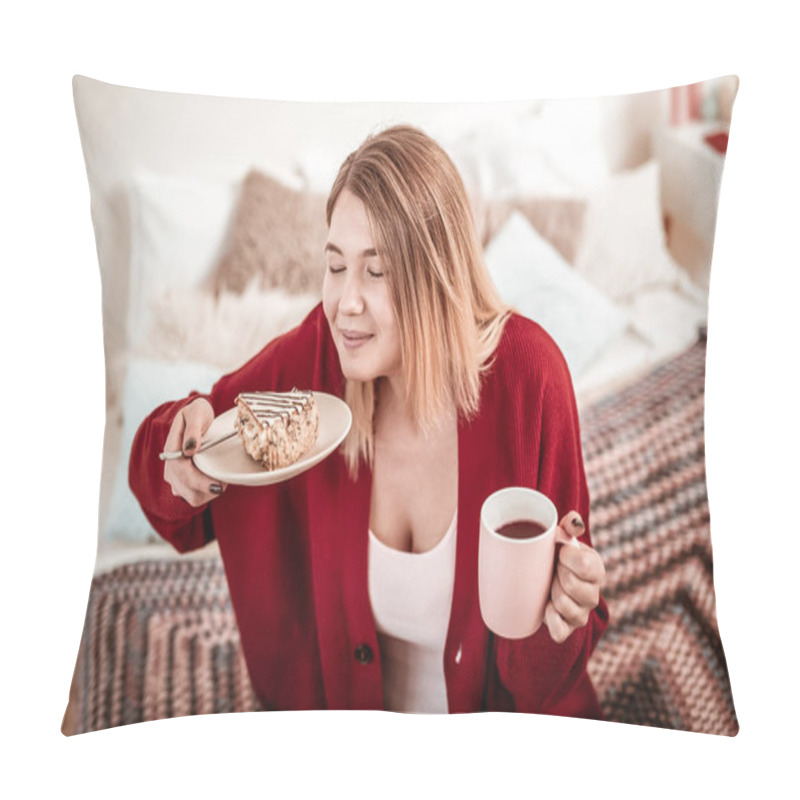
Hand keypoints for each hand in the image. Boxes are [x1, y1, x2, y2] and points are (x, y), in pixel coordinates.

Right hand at [163, 398, 227, 506]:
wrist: (195, 417)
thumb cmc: (197, 414)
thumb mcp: (196, 414)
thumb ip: (193, 430)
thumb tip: (190, 449)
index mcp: (171, 450)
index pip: (181, 471)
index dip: (200, 482)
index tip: (219, 485)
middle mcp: (170, 467)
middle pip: (186, 490)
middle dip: (207, 490)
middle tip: (225, 481)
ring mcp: (175, 477)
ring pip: (191, 497)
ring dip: (208, 493)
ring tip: (221, 479)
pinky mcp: (183, 482)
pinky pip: (195, 496)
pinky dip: (207, 493)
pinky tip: (216, 480)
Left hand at [544, 512, 605, 643]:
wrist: (546, 577)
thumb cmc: (556, 554)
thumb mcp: (564, 537)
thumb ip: (570, 525)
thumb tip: (573, 521)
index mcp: (596, 568)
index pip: (585, 566)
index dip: (566, 557)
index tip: (559, 552)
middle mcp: (593, 594)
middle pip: (571, 585)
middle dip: (556, 574)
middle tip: (552, 569)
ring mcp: (582, 613)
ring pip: (564, 606)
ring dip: (551, 594)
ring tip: (549, 585)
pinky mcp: (568, 629)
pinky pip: (559, 631)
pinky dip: (549, 619)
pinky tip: (545, 606)